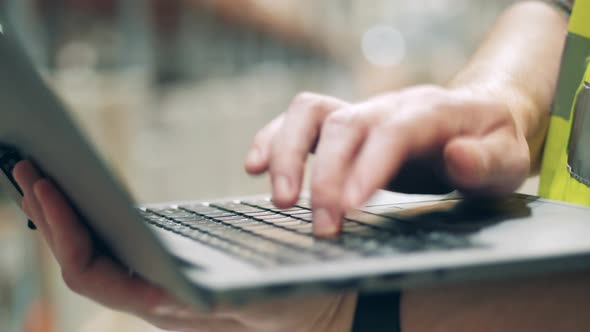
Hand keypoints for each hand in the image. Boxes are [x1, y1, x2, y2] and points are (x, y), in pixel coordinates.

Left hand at [14, 161, 355, 331]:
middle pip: (83, 260)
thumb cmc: (293, 300)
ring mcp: (164, 285)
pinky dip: (101, 223)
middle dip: (52, 218)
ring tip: (51, 182)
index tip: (43, 187)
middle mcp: (157, 298)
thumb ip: (202, 298)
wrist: (322, 305)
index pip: (91, 275)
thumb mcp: (253, 294)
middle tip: (28, 171)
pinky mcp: (177, 270)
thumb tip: (159, 290)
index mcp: (169, 305)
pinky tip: (101, 203)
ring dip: (71, 219)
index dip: (62, 233)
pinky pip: (122, 249)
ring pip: (97, 256)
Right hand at [244, 86, 529, 235]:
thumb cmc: (490, 144)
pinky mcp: (342, 123)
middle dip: (324, 176)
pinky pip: (298, 119)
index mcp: (431, 113)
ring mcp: (361, 111)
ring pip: (309, 112)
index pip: (392, 132)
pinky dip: (271, 139)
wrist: (475, 115)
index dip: (367, 167)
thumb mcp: (507, 160)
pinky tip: (254, 167)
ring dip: (286, 154)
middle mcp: (388, 106)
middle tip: (323, 228)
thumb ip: (485, 162)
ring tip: (281, 201)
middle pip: (342, 124)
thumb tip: (455, 157)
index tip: (348, 208)